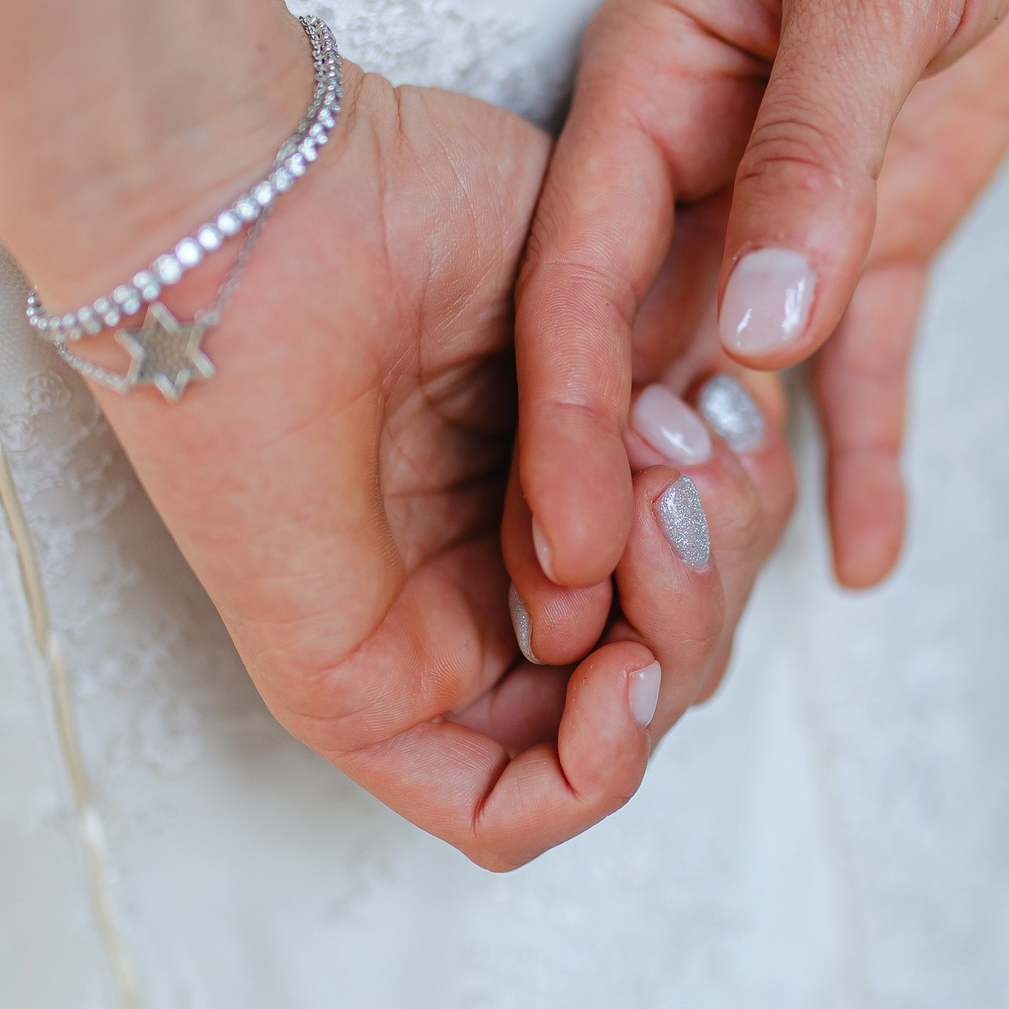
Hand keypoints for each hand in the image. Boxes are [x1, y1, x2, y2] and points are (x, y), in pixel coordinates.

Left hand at [0, 11, 792, 869]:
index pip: (683, 580)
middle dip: (719, 572)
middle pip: (667, 658)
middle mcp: (481, 572)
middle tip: (684, 461)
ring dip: (677, 640)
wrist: (270, 197)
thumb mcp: (607, 306)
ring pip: (607, 735)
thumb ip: (677, 410)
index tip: (727, 419)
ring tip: (653, 519)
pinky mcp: (355, 691)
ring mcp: (422, 638)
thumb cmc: (408, 200)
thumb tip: (710, 499)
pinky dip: (597, 767)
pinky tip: (624, 670)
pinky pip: (499, 811)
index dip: (738, 525)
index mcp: (534, 486)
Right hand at [515, 0, 1008, 588]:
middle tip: (635, 640)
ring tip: (727, 629)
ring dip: (737, 494)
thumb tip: (756, 331)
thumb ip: (816, 150)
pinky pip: (864, 363)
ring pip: (739, 381)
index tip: (559, 547)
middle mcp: (699, 168)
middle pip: (642, 354)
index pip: (580, 277)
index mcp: (650, 91)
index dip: (564, 417)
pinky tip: (866, 553)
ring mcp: (789, 207)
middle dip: (635, 493)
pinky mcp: (880, 226)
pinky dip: (866, 452)